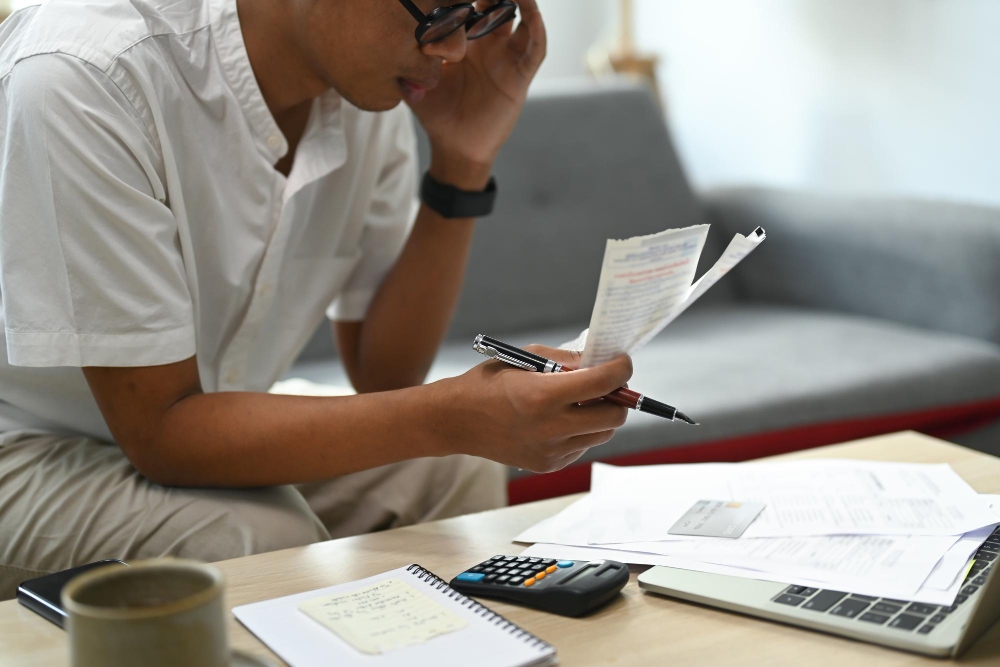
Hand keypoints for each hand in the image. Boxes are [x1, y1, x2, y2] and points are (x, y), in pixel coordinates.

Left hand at [408, 0, 546, 188]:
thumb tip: (389, 42)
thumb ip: (405, 62)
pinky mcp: (521, 75)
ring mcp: (507, 58)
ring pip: (522, 18)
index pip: (470, 7)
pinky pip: (535, 47)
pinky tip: (530, 9)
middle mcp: (488, 46)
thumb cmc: (436, 115)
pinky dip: (536, 26)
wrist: (455, 146)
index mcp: (465, 43)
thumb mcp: (415, 83)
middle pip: (498, 5)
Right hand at [434, 345, 631, 472]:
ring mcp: (551, 450)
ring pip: (603, 434)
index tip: (621, 362)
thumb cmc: (489, 384)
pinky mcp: (549, 464)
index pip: (603, 383)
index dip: (621, 369)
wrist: (457, 421)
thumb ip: (566, 359)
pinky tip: (559, 420)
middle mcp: (550, 427)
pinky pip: (582, 446)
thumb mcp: (525, 359)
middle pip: (614, 416)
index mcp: (544, 395)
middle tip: (605, 384)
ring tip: (579, 402)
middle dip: (617, 396)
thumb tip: (600, 361)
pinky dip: (581, 431)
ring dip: (600, 415)